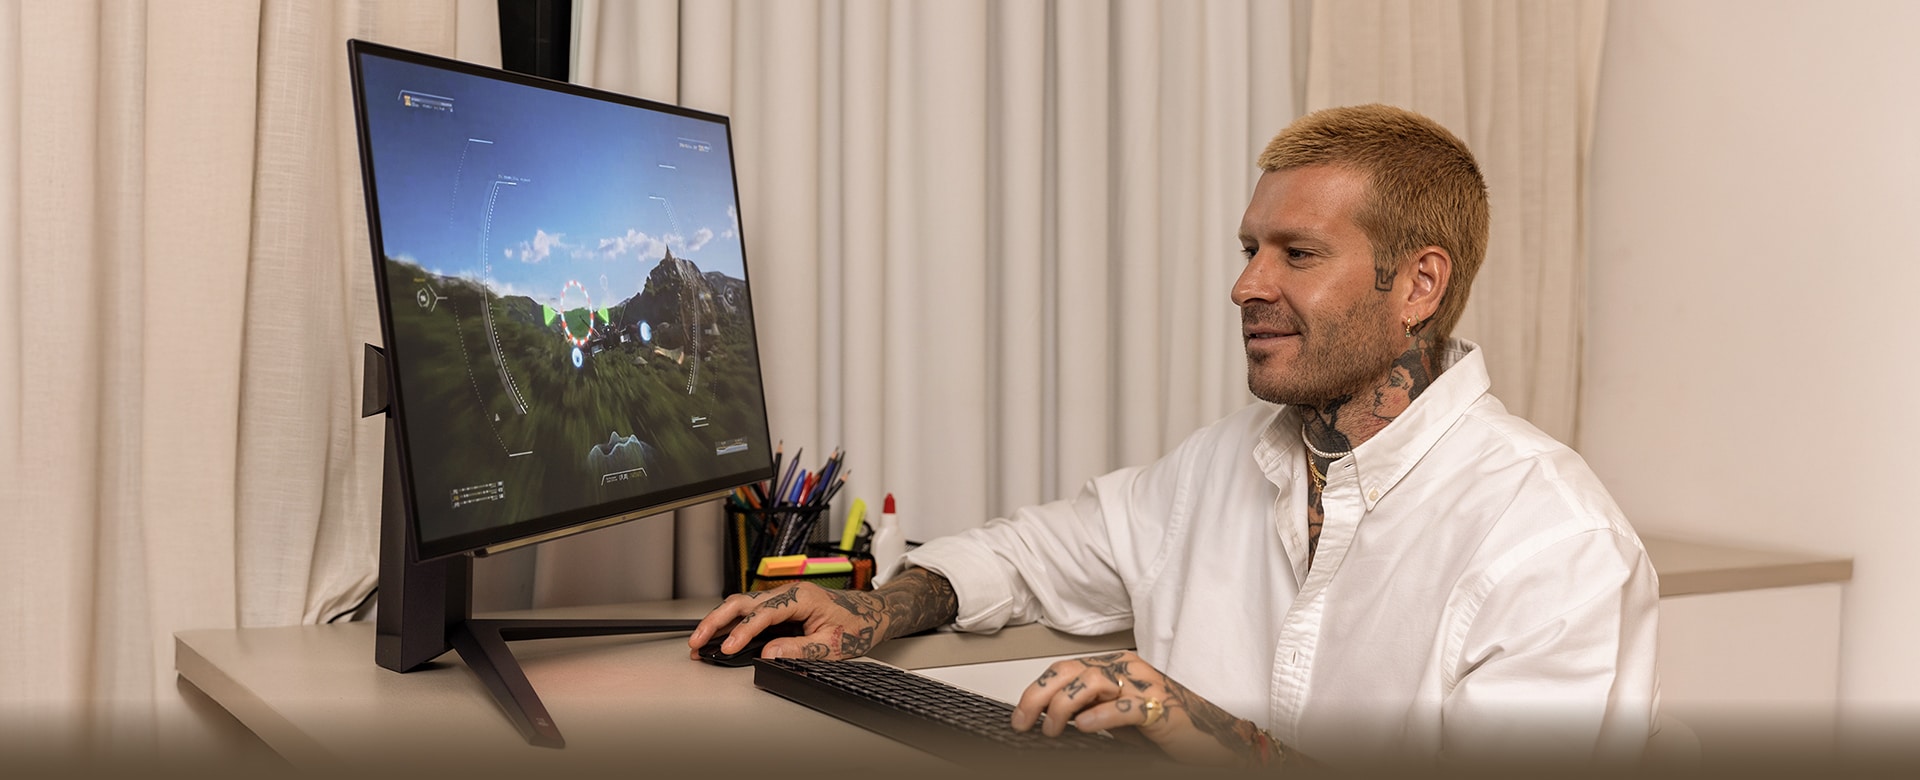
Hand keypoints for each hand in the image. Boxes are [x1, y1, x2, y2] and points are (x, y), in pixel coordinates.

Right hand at [687, 582, 885, 660]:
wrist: (871, 614)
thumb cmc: (855, 626)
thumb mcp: (831, 645)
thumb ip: (800, 649)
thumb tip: (770, 654)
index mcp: (801, 598)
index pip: (763, 614)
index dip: (742, 632)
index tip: (726, 649)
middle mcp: (788, 593)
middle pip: (742, 602)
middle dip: (716, 621)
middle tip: (697, 641)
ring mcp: (782, 599)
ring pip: (742, 606)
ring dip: (719, 622)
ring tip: (699, 642)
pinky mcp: (780, 608)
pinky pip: (750, 613)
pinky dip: (731, 624)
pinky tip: (718, 637)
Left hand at [1012, 651, 1267, 766]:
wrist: (1212, 739)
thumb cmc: (1167, 727)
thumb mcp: (1116, 719)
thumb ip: (1088, 711)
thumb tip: (1050, 718)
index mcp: (1115, 668)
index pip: (1065, 669)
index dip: (1036, 690)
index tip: (1019, 716)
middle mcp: (1128, 669)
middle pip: (1072, 670)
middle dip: (1040, 694)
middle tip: (1024, 721)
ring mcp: (1145, 686)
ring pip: (1093, 681)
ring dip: (1065, 706)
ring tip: (1053, 728)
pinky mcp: (1161, 708)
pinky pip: (1126, 706)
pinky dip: (1102, 716)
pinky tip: (1085, 727)